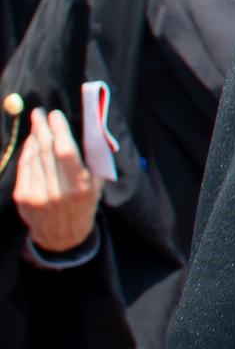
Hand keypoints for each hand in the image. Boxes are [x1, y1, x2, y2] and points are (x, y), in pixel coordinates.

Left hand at [13, 108, 99, 254]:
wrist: (63, 236)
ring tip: (37, 123)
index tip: (56, 115)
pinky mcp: (23, 198)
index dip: (59, 131)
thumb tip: (87, 129)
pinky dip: (27, 152)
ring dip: (34, 138)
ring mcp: (37, 196)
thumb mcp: (97, 185)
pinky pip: (24, 168)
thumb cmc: (85, 204)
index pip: (66, 152)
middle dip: (42, 128)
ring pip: (33, 158)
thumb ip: (92, 160)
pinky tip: (32, 142)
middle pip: (46, 152)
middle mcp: (57, 192)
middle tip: (40, 112)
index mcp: (80, 187)